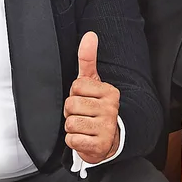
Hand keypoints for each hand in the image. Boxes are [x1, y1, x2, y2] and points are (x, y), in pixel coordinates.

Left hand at [64, 31, 120, 163]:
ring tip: (84, 127)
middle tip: (83, 115)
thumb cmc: (97, 107)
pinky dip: (74, 141)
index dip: (74, 94)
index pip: (76, 86)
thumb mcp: (93, 82)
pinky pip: (73, 139)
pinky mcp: (100, 146)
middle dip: (71, 112)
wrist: (110, 140)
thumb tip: (90, 35)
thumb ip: (88, 59)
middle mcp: (111, 109)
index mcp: (110, 91)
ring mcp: (107, 128)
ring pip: (70, 123)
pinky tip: (85, 139)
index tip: (84, 100)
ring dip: (72, 127)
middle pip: (71, 105)